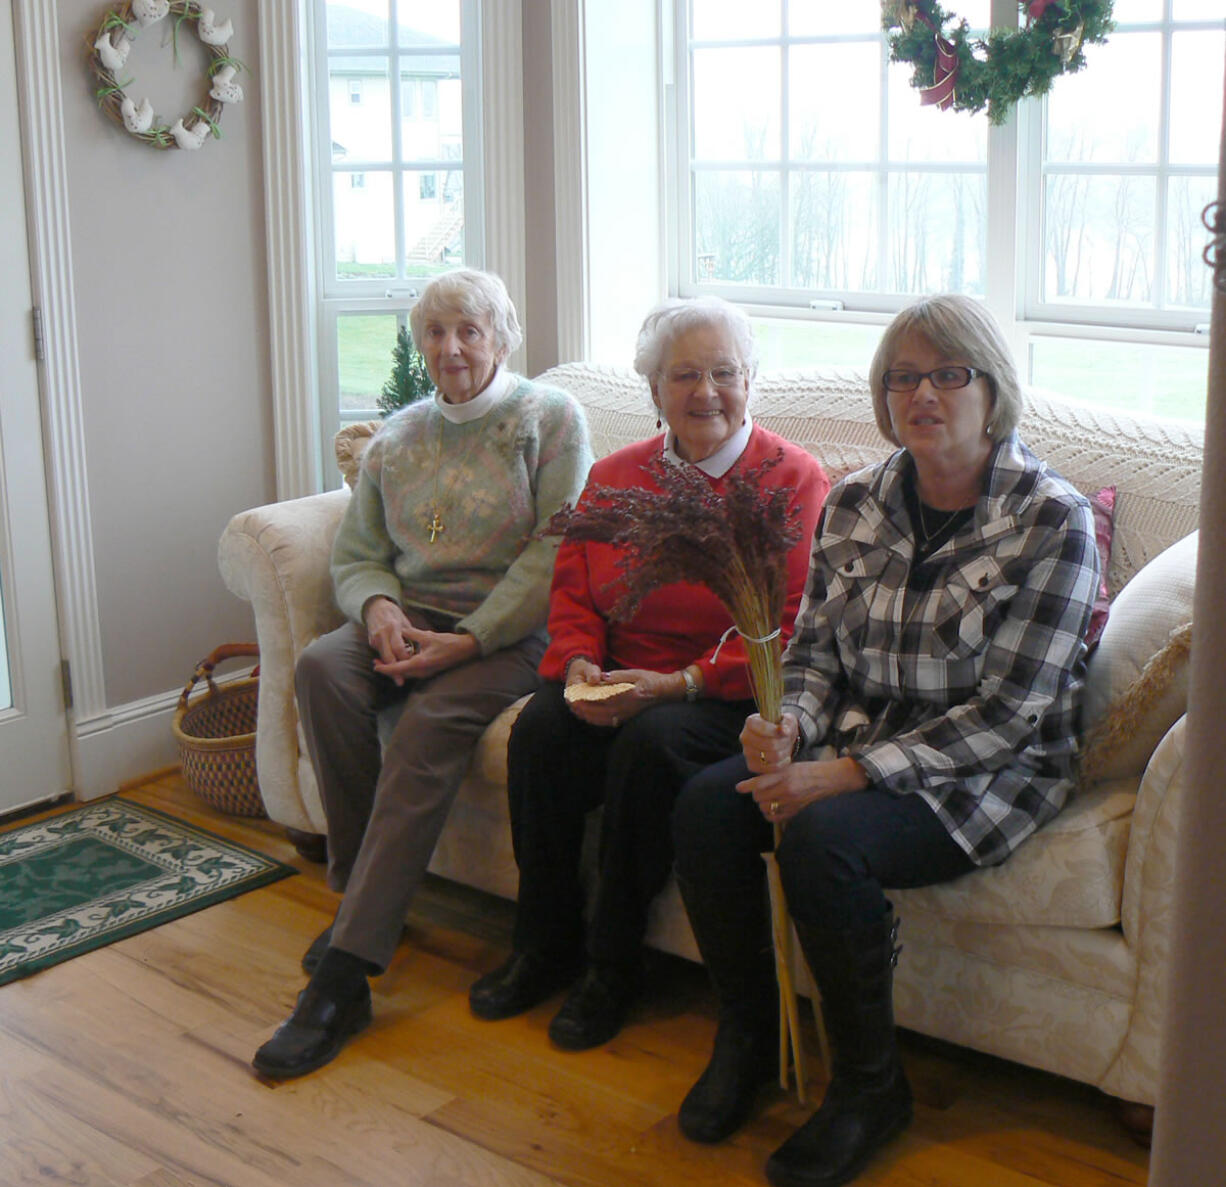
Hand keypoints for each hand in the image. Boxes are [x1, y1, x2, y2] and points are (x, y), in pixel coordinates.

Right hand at [364, 597, 416, 672]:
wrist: (375, 607)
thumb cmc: (393, 614)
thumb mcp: (404, 621)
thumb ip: (409, 635)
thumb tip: (416, 650)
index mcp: (393, 627)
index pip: (398, 647)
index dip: (404, 658)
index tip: (411, 665)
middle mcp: (382, 634)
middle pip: (388, 656)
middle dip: (394, 670)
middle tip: (401, 682)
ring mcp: (375, 638)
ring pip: (383, 658)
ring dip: (390, 668)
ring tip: (398, 679)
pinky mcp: (371, 642)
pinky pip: (380, 654)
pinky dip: (386, 660)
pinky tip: (393, 667)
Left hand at [372, 626, 478, 682]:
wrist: (465, 650)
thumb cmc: (448, 643)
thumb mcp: (428, 636)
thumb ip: (412, 633)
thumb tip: (400, 630)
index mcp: (420, 663)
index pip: (398, 668)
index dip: (385, 668)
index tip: (375, 666)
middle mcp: (422, 671)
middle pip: (400, 673)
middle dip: (387, 668)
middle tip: (376, 662)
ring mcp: (426, 673)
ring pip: (406, 673)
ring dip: (395, 668)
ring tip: (385, 661)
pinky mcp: (429, 671)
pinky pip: (412, 671)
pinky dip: (403, 667)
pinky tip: (400, 660)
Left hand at [564, 667, 678, 728]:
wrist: (666, 694)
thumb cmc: (651, 681)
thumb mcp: (636, 673)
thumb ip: (618, 676)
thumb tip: (601, 677)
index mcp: (625, 695)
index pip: (600, 697)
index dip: (585, 696)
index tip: (574, 693)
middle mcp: (624, 709)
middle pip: (597, 711)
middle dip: (582, 707)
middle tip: (571, 702)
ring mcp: (624, 717)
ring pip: (600, 719)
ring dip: (586, 715)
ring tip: (576, 709)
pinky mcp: (625, 720)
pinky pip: (606, 722)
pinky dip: (594, 720)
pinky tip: (588, 715)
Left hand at [736, 756, 868, 823]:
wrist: (828, 779)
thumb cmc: (808, 770)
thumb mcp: (789, 766)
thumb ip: (773, 773)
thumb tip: (755, 782)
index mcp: (784, 775)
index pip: (760, 782)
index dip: (747, 786)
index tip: (739, 788)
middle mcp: (786, 789)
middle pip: (759, 797)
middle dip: (757, 794)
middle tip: (760, 791)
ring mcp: (791, 802)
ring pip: (765, 808)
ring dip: (763, 804)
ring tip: (767, 799)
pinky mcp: (795, 811)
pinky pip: (775, 818)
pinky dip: (770, 814)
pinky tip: (772, 808)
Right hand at [741, 712, 799, 772]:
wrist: (779, 740)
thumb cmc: (782, 727)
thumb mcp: (788, 720)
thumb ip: (787, 723)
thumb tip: (784, 730)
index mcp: (751, 722)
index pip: (761, 727)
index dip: (775, 731)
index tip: (784, 731)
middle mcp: (745, 737)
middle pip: (771, 744)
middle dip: (784, 742)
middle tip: (787, 739)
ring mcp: (747, 753)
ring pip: (773, 756)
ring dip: (784, 752)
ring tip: (785, 747)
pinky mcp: (752, 765)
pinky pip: (773, 767)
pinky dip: (782, 763)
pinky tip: (784, 757)